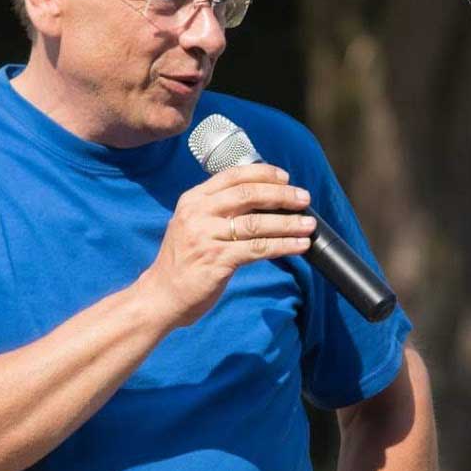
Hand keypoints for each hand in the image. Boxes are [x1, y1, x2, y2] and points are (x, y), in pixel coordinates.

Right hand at [140, 163, 312, 326]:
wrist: (161, 296)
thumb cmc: (182, 262)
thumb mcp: (192, 225)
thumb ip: (218, 210)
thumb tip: (263, 200)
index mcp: (193, 200)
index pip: (232, 176)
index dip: (263, 174)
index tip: (285, 178)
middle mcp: (198, 214)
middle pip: (248, 195)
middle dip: (281, 195)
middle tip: (304, 198)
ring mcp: (207, 237)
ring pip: (257, 223)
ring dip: (288, 223)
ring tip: (309, 224)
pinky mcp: (217, 261)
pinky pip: (258, 249)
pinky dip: (283, 246)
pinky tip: (299, 246)